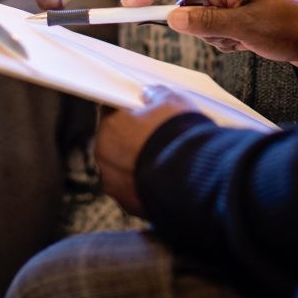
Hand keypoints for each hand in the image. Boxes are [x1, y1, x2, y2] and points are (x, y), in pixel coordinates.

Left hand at [95, 86, 195, 216]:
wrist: (193, 177)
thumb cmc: (179, 135)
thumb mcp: (171, 101)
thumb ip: (156, 94)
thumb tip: (149, 93)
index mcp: (109, 126)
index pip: (111, 112)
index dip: (128, 111)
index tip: (141, 112)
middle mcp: (104, 155)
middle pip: (114, 141)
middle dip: (132, 139)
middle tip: (156, 137)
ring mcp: (114, 182)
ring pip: (122, 168)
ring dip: (137, 164)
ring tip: (163, 161)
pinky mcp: (127, 204)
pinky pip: (133, 189)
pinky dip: (144, 184)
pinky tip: (163, 179)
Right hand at [122, 0, 297, 68]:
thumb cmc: (288, 25)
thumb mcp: (245, 26)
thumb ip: (206, 22)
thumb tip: (172, 19)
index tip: (129, 3)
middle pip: (188, 2)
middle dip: (197, 24)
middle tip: (224, 34)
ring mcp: (231, 2)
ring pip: (199, 20)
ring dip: (213, 35)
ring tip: (243, 40)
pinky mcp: (237, 18)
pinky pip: (213, 30)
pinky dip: (223, 40)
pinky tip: (246, 43)